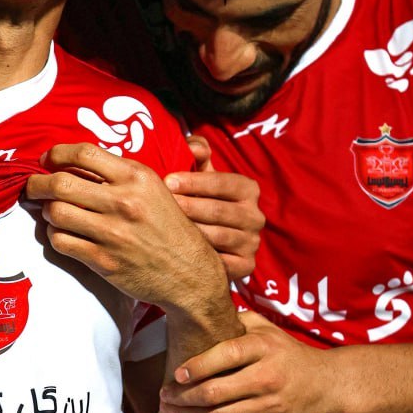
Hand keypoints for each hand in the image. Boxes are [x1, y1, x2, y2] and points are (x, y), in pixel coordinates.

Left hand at [25, 142, 228, 315]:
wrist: (190, 273)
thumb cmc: (169, 228)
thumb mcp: (153, 190)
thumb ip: (119, 175)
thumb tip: (75, 163)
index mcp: (137, 177)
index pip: (84, 153)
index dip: (57, 153)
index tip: (47, 159)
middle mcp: (123, 202)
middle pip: (60, 184)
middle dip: (37, 184)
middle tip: (32, 186)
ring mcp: (112, 233)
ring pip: (55, 213)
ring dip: (47, 212)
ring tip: (52, 212)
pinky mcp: (103, 261)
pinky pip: (61, 242)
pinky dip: (55, 236)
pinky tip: (63, 234)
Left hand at [159, 310, 335, 412]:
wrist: (328, 387)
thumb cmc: (287, 354)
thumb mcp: (267, 329)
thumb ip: (236, 319)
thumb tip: (198, 309)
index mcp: (264, 349)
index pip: (224, 356)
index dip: (195, 367)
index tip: (175, 374)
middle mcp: (267, 379)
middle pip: (214, 393)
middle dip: (180, 397)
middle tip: (163, 395)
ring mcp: (269, 408)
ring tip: (169, 411)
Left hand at [165, 135, 262, 281]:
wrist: (214, 245)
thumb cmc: (202, 202)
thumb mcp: (202, 178)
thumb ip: (198, 155)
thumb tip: (192, 146)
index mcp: (248, 189)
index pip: (224, 182)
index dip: (195, 181)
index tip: (168, 181)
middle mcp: (255, 216)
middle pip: (219, 211)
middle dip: (187, 207)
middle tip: (157, 206)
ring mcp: (252, 242)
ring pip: (218, 237)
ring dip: (188, 233)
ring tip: (161, 229)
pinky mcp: (246, 266)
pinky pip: (221, 264)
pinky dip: (199, 260)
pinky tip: (176, 255)